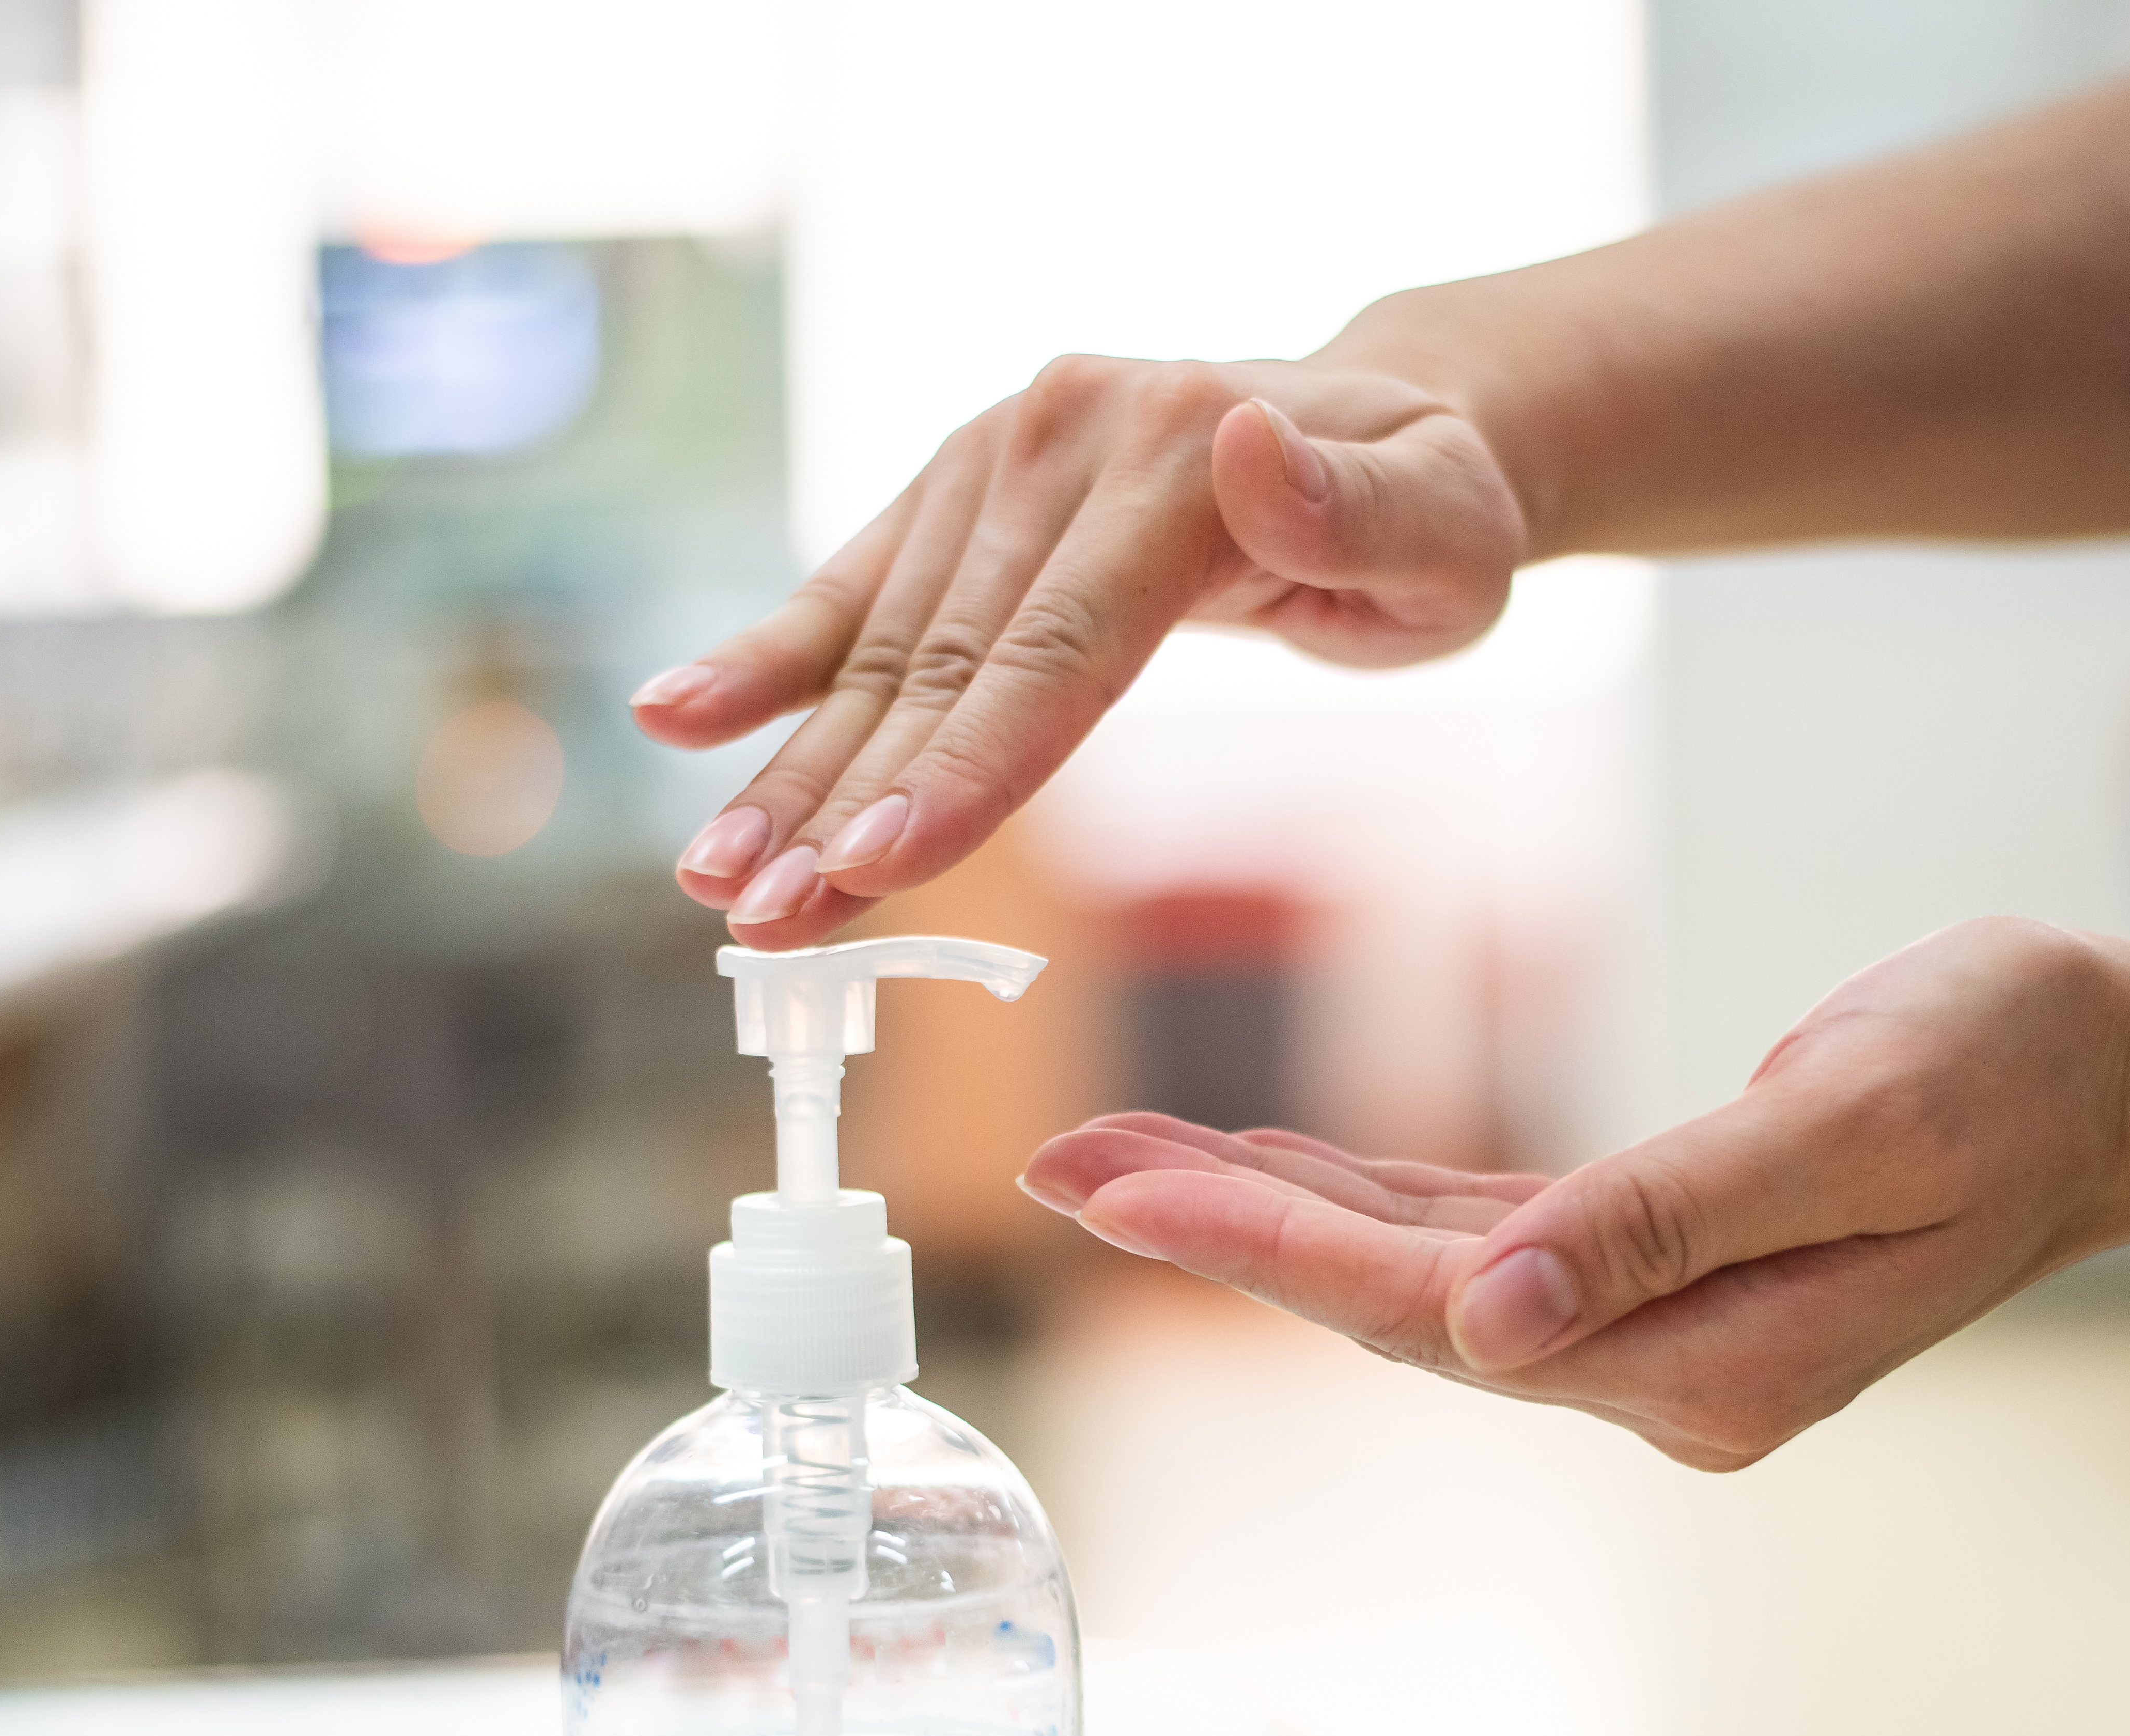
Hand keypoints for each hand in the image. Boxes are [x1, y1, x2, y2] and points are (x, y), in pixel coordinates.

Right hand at [633, 355, 1527, 945]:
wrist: (1390, 422)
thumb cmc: (1439, 509)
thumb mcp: (1454, 523)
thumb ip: (1360, 509)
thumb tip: (1248, 448)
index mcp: (1179, 450)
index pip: (1059, 645)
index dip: (967, 765)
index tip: (877, 862)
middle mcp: (1067, 430)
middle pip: (946, 657)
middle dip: (842, 800)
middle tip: (760, 919)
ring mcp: (998, 448)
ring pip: (885, 644)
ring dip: (792, 771)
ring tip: (719, 884)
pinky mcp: (959, 485)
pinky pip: (855, 587)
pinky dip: (765, 656)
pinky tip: (675, 715)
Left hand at [1016, 920, 2129, 1467]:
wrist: (2123, 1082)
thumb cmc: (2012, 1071)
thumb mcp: (1851, 1123)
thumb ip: (1671, 1222)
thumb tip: (1498, 1326)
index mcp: (1699, 1361)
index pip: (1430, 1308)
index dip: (1266, 1245)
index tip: (1116, 1193)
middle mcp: (1660, 1374)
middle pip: (1393, 1307)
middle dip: (1223, 1233)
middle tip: (1059, 1163)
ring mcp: (1656, 1336)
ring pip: (1416, 1278)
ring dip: (1271, 1216)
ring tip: (1118, 1155)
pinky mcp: (1656, 1272)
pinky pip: (1478, 1245)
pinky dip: (1365, 1206)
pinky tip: (1271, 1167)